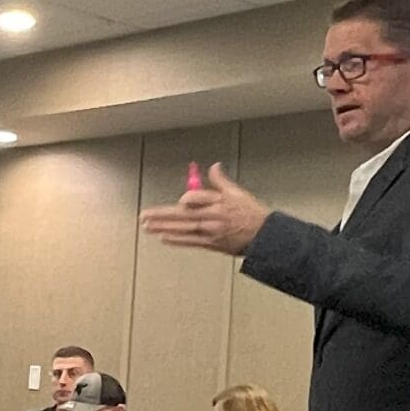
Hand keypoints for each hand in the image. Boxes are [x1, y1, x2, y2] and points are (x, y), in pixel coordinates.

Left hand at [140, 161, 268, 257]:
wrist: (265, 237)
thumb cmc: (251, 214)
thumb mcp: (238, 193)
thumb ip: (221, 181)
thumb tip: (214, 166)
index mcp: (219, 202)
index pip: (196, 198)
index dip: (186, 199)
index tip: (180, 201)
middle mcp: (212, 216)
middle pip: (182, 215)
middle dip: (161, 215)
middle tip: (144, 215)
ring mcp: (210, 232)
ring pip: (182, 228)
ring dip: (163, 227)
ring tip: (146, 226)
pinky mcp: (211, 244)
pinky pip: (190, 242)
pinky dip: (176, 240)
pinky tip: (163, 237)